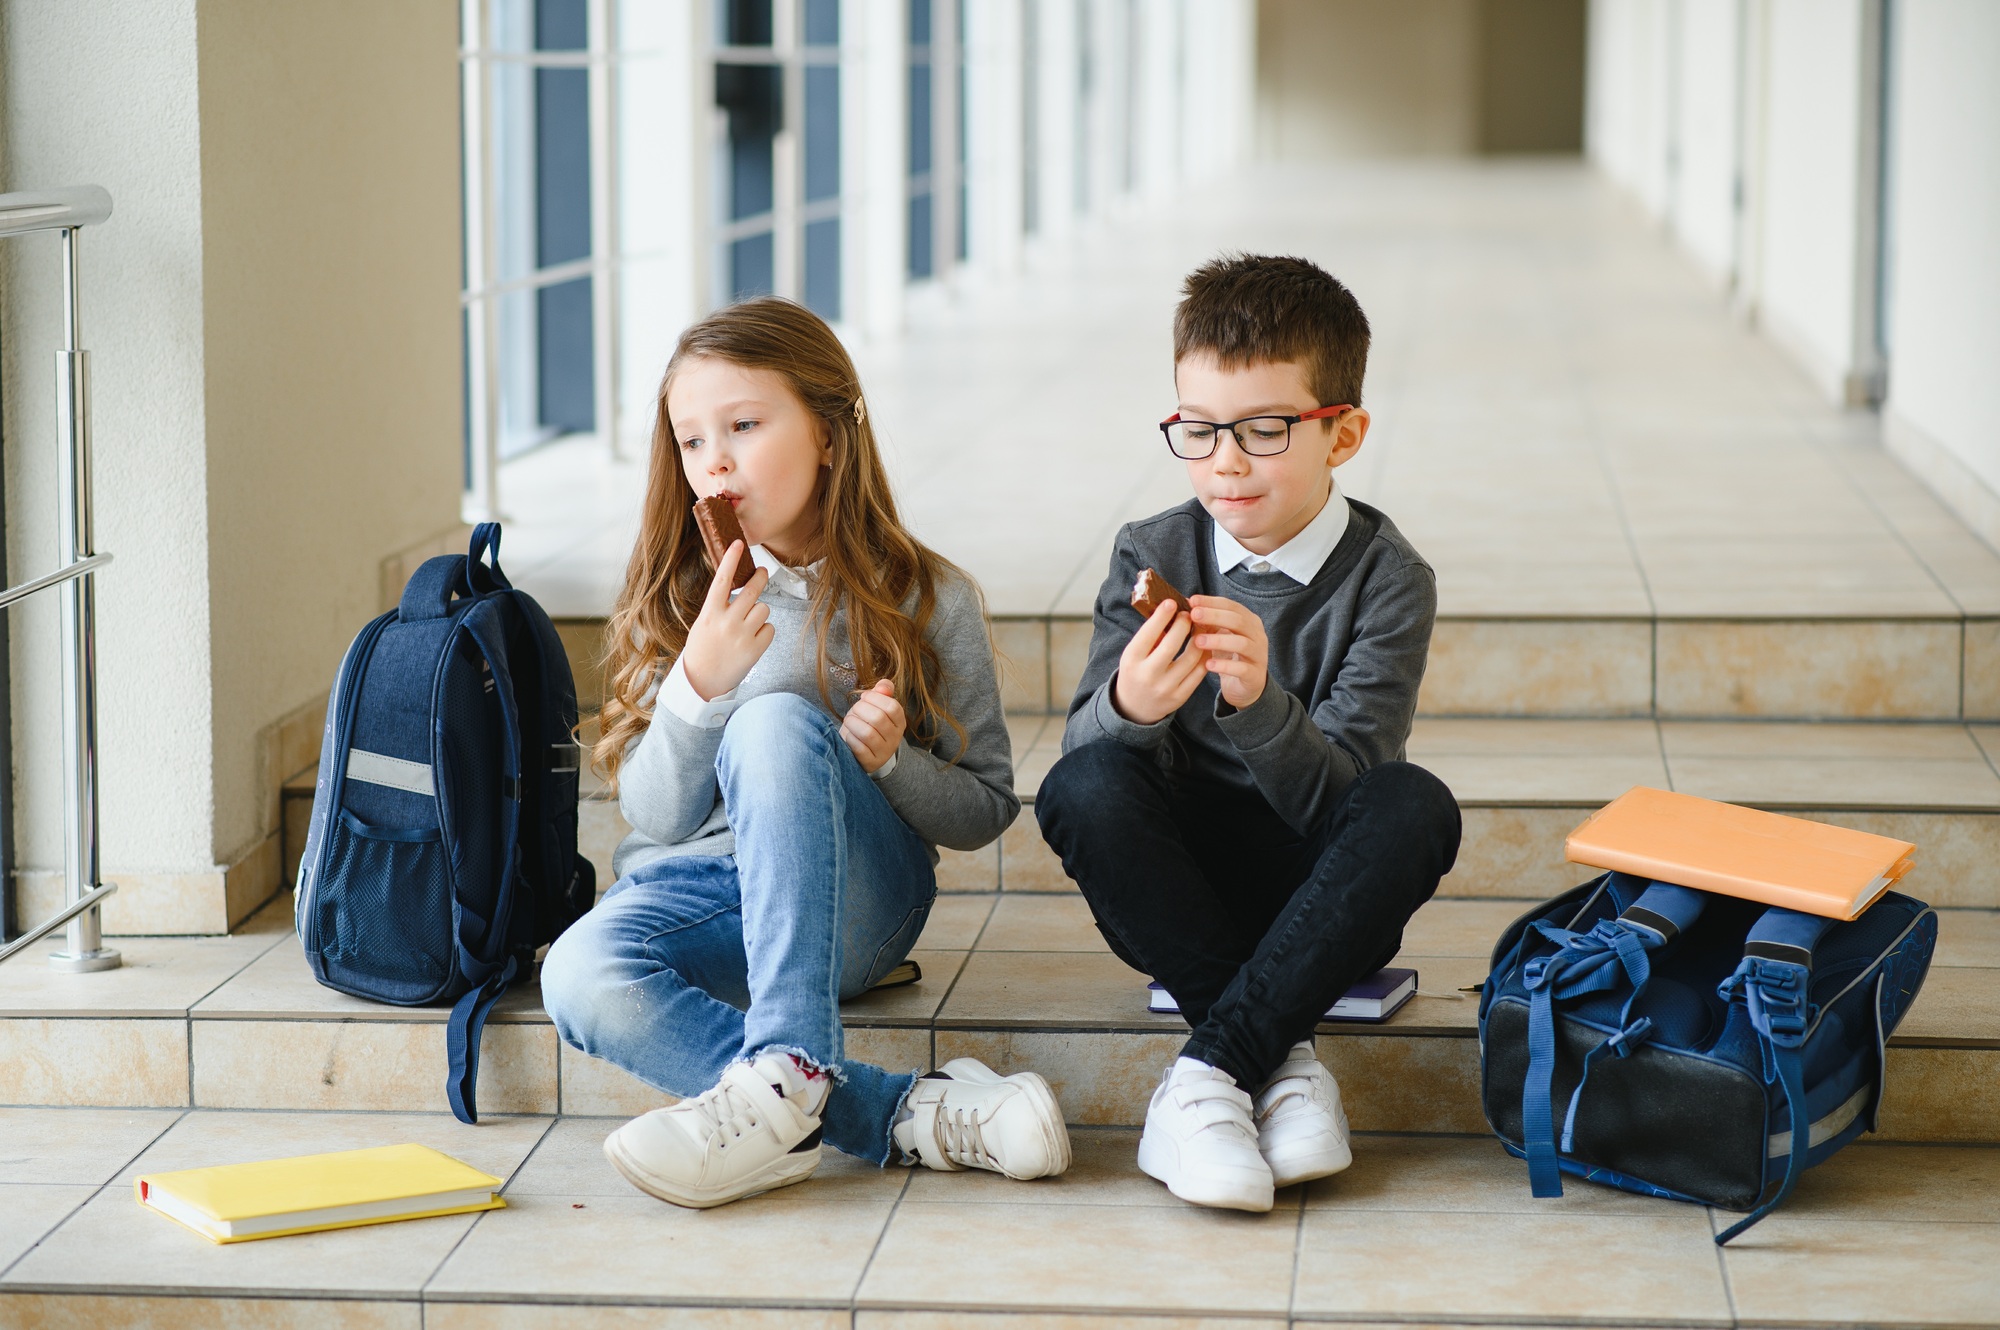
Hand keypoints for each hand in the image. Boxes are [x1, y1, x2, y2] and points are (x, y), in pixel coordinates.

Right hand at [679, 540, 773, 699]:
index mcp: (710, 613)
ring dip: (759, 612)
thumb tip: (739, 588)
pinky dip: (764, 631)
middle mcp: (727, 622)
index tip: (738, 543)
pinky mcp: (756, 648)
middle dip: (760, 578)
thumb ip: (719, 606)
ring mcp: (742, 636)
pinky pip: (770, 628)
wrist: (703, 681)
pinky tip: (752, 640)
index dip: (731, 560)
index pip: (722, 580)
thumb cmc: (703, 648)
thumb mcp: (704, 623)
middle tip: (762, 573)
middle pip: (752, 590)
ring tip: (747, 625)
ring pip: (764, 608)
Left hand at [842, 678, 906, 773]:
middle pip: (878, 719)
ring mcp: (884, 752)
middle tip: (854, 710)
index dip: (875, 698)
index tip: (864, 697)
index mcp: (900, 722)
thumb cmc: (869, 723)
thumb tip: (883, 685)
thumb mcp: (877, 706)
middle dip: (860, 710)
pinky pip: (859, 748)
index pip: (892, 707)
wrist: (866, 751)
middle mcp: (895, 738)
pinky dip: (850, 738)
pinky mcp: (871, 762)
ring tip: (849, 721)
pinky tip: (848, 734)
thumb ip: (882, 692)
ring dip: (852, 723)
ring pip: (867, 733)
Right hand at [1111, 600, 1206, 724]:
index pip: (1148, 634)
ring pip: (1191, 657)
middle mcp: (1148, 675)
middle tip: (1189, 613)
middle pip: (1172, 644)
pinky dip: (1205, 655)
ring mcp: (1166, 688)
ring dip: (1199, 638)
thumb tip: (1171, 610)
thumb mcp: (1133, 654)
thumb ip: (1150, 635)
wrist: (1135, 708)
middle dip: (1183, 624)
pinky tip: (1205, 644)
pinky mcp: (1180, 697)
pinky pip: (1199, 672)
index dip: (1162, 616)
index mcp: (1132, 660)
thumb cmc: (1135, 671)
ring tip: (1200, 626)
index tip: (1172, 602)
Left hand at [1189, 595, 1268, 710]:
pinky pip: (1242, 669)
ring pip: (1242, 644)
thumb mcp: (1218, 636)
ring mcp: (1258, 655)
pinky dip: (1224, 666)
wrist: (1244, 686)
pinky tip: (1208, 665)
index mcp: (1249, 621)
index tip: (1192, 601)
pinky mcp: (1255, 675)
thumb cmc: (1229, 656)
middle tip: (1193, 615)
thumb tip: (1187, 605)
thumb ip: (1207, 622)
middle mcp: (1257, 635)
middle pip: (1238, 621)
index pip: (1232, 606)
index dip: (1212, 602)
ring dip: (1218, 640)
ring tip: (1197, 641)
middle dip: (1215, 616)